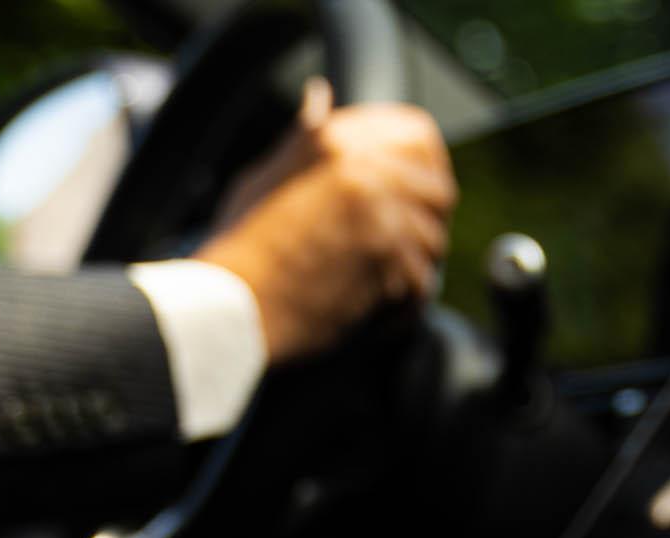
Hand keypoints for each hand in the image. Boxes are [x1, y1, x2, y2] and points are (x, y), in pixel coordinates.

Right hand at [198, 79, 455, 366]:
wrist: (230, 302)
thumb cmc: (241, 244)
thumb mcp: (266, 174)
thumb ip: (304, 137)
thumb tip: (319, 95)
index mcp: (335, 141)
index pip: (419, 136)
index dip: (425, 169)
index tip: (412, 196)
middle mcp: (364, 168)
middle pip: (438, 191)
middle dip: (427, 222)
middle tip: (398, 248)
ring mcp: (380, 213)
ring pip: (433, 241)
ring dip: (412, 267)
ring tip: (375, 282)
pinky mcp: (387, 261)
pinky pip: (422, 284)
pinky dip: (402, 306)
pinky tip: (372, 310)